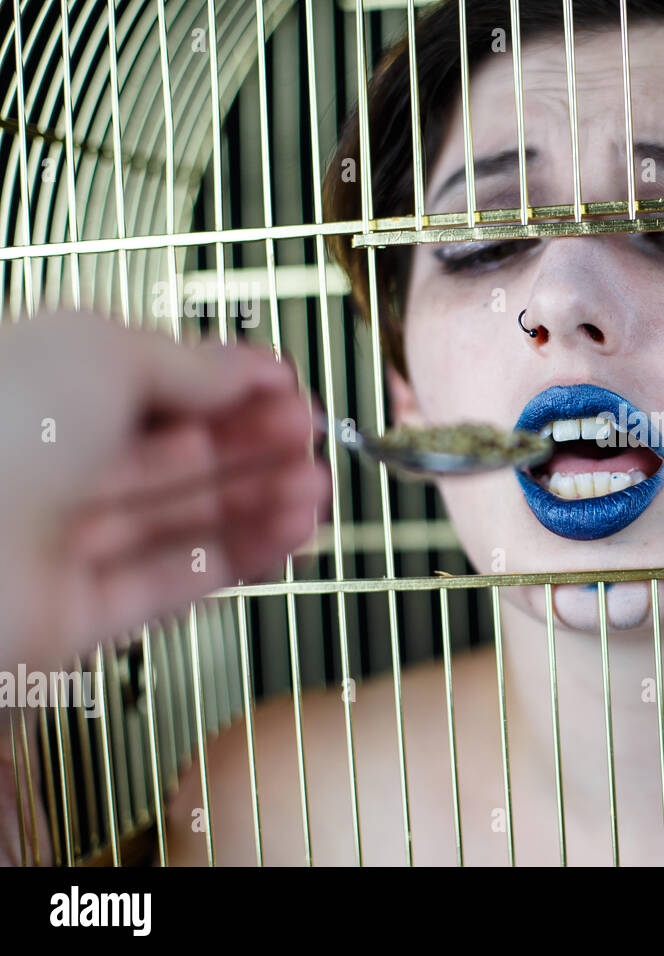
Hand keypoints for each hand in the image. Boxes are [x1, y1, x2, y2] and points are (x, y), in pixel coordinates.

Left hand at [0, 311, 330, 673]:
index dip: (219, 384)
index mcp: (36, 391)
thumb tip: (246, 369)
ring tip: (317, 485)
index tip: (282, 385)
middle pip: (169, 454)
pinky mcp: (76, 619)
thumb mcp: (98, 351)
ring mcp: (59, 547)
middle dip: (249, 442)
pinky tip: (291, 532)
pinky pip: (170, 584)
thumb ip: (185, 363)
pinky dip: (237, 558)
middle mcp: (43, 468)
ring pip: (176, 520)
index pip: (144, 386)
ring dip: (255, 501)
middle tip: (310, 434)